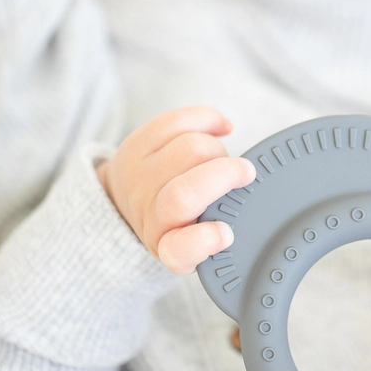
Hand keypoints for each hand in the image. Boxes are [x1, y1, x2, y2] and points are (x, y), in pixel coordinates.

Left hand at [96, 106, 255, 273]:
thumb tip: (241, 219)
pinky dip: (207, 119)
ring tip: (223, 161)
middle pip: (185, 193)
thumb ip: (214, 242)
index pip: (180, 251)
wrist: (124, 206)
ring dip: (218, 150)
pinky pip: (175, 122)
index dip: (205, 240)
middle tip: (246, 173)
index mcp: (167, 247)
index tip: (226, 233)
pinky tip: (222, 128)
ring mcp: (140, 177)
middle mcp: (149, 215)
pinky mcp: (137, 144)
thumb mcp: (191, 247)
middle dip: (224, 175)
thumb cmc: (174, 226)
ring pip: (188, 150)